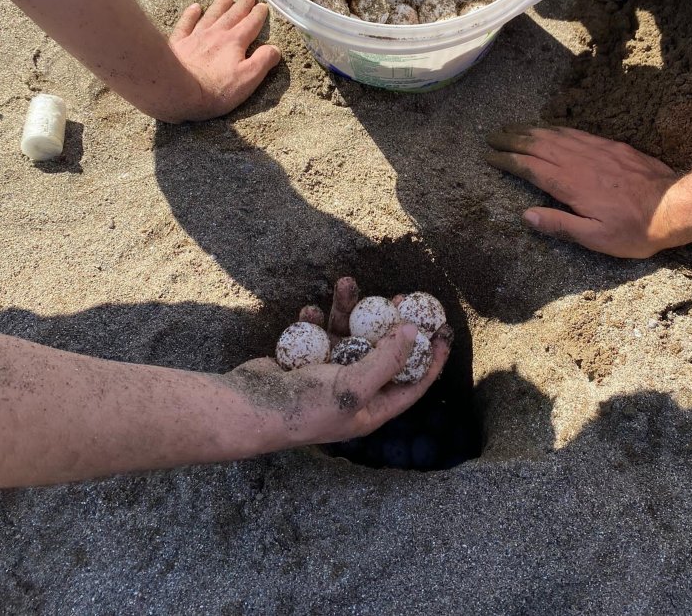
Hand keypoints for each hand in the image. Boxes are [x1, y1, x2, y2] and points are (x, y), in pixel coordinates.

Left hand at [167, 0, 280, 121]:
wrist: (178, 90)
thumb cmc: (216, 89)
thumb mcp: (248, 79)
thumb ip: (263, 61)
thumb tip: (274, 49)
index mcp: (235, 42)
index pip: (250, 24)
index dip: (258, 15)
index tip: (263, 6)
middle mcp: (216, 34)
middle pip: (232, 15)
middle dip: (242, 5)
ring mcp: (196, 37)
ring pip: (211, 16)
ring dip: (220, 5)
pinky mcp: (178, 43)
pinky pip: (186, 24)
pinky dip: (191, 14)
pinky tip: (195, 7)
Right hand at [223, 277, 452, 447]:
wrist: (248, 409)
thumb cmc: (305, 407)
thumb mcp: (354, 386)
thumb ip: (386, 359)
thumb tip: (416, 332)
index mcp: (371, 409)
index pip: (413, 383)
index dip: (431, 358)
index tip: (443, 329)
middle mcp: (353, 392)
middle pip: (381, 352)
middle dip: (390, 323)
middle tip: (399, 296)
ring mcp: (327, 375)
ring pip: (347, 335)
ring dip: (346, 309)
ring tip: (345, 283)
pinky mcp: (304, 362)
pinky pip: (317, 335)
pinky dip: (315, 320)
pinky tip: (309, 311)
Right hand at [486, 126, 681, 258]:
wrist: (676, 205)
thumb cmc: (635, 229)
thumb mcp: (596, 238)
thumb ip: (560, 225)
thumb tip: (526, 215)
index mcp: (571, 184)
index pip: (530, 166)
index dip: (507, 160)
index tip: (489, 156)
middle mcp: (579, 161)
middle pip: (537, 144)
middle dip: (512, 139)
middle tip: (492, 136)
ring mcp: (595, 149)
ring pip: (555, 134)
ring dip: (530, 129)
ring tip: (512, 128)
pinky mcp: (610, 145)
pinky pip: (575, 132)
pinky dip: (555, 128)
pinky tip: (548, 128)